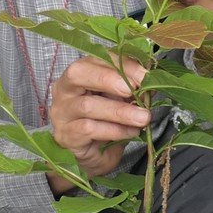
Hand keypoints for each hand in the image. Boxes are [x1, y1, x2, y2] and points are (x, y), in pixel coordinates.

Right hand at [48, 56, 149, 192]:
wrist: (97, 154)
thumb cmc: (108, 120)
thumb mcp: (122, 98)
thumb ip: (132, 86)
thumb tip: (151, 81)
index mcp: (80, 72)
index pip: (97, 58)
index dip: (121, 64)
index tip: (145, 75)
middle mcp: (64, 89)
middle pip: (78, 73)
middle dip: (108, 79)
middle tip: (133, 90)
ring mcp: (61, 112)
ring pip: (88, 105)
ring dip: (120, 111)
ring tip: (143, 117)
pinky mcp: (65, 135)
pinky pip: (90, 129)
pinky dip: (115, 130)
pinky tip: (131, 132)